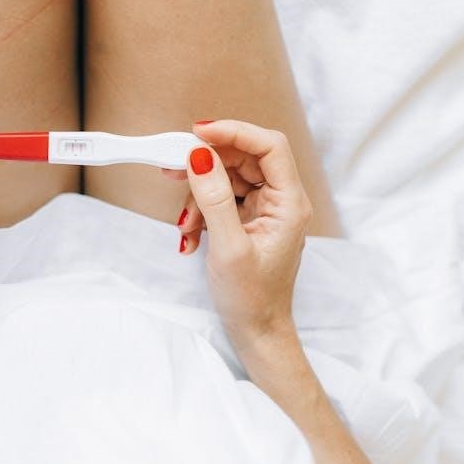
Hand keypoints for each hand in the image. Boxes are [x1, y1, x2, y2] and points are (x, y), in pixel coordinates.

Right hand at [164, 120, 313, 345]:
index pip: (269, 146)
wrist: (256, 331)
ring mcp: (266, 209)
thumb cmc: (251, 298)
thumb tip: (200, 157)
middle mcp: (282, 200)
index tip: (198, 132)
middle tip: (172, 169)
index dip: (235, 132)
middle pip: (244, 158)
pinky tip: (189, 236)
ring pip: (227, 178)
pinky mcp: (249, 219)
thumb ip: (214, 198)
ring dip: (198, 196)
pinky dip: (200, 212)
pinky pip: (222, 198)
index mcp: (290, 203)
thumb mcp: (228, 247)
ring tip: (185, 226)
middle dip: (207, 165)